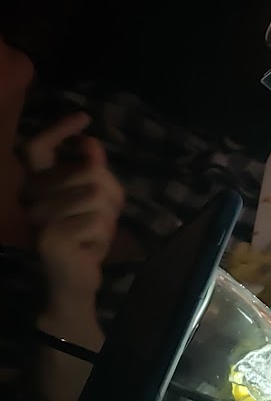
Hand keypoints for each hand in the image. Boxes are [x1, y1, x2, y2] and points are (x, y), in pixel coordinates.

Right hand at [25, 112, 123, 308]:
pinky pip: (94, 221)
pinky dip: (102, 236)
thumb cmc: (86, 238)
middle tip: (105, 218)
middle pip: (87, 171)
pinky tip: (90, 249)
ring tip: (96, 235)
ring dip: (107, 219)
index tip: (84, 118)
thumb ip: (95, 171)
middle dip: (110, 195)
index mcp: (37, 184)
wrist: (75, 282)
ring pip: (94, 194)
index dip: (57, 129)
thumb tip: (90, 143)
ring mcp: (37, 217)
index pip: (36, 147)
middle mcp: (30, 198)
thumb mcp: (97, 202)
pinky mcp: (49, 237)